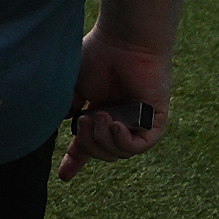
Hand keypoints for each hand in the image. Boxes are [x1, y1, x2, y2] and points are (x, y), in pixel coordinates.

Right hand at [60, 29, 172, 180]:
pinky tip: (115, 124)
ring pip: (120, 152)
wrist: (123, 41)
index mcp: (97, 112)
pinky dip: (124, 141)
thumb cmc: (97, 55)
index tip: (64, 177)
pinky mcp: (155, 121)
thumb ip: (67, 107)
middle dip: (88, 144)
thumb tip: (66, 126)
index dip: (75, 160)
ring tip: (100, 117)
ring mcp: (137, 122)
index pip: (87, 144)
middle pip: (102, 152)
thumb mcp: (72, 85)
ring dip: (104, 140)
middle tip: (83, 121)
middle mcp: (118, 120)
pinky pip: (140, 145)